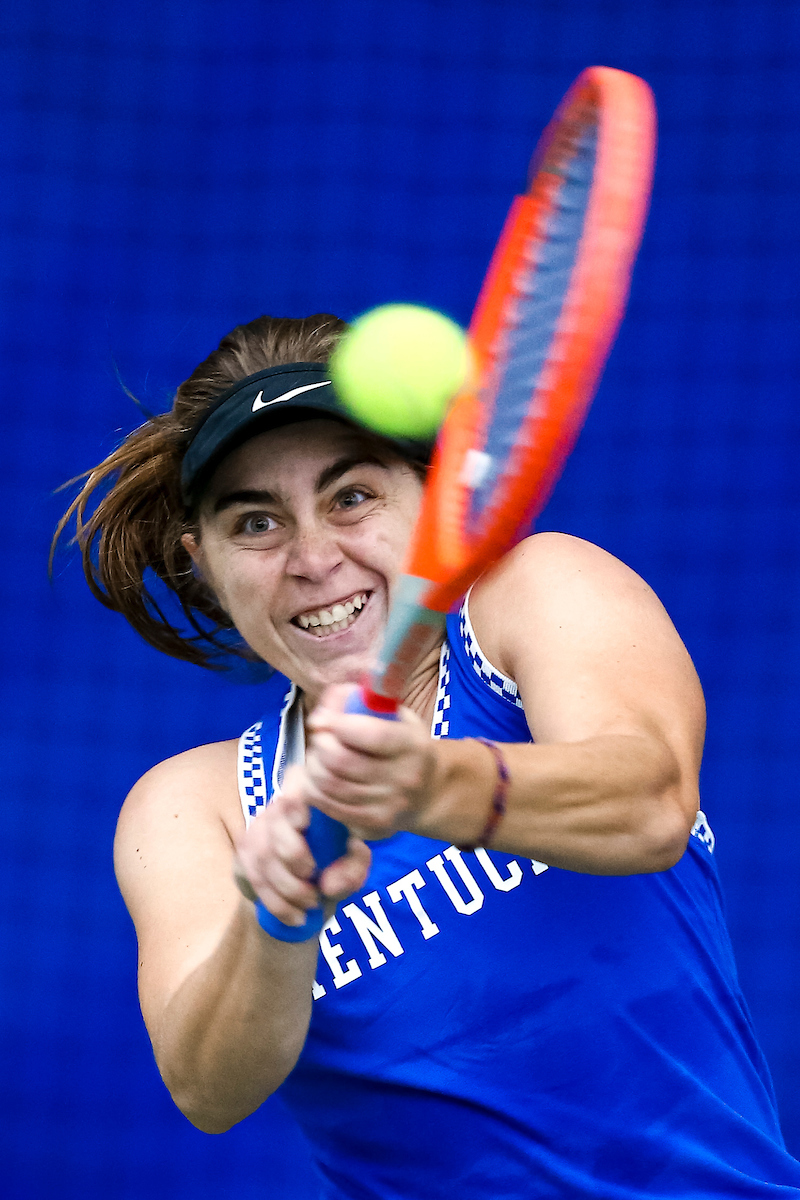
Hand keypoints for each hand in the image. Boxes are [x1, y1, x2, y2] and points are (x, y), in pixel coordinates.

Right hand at [233, 765, 370, 928]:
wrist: (306, 893)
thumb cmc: (336, 863)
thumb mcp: (353, 864)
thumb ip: (354, 864)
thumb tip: (333, 877)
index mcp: (310, 793)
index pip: (296, 782)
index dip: (295, 802)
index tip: (305, 823)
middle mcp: (280, 804)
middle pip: (276, 821)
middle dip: (293, 855)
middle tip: (313, 876)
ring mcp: (258, 827)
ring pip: (264, 854)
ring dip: (288, 887)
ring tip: (311, 903)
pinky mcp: (244, 852)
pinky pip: (255, 878)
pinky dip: (277, 903)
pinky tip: (296, 916)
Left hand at [302, 683, 436, 840]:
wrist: (430, 793)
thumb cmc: (404, 746)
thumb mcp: (393, 715)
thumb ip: (357, 702)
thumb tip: (320, 717)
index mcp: (412, 746)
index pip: (370, 734)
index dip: (337, 723)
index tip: (325, 719)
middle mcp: (404, 779)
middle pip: (340, 760)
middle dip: (319, 744)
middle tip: (320, 739)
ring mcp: (388, 808)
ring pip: (328, 785)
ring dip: (313, 766)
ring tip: (318, 758)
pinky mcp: (372, 828)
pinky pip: (327, 806)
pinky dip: (313, 789)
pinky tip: (318, 779)